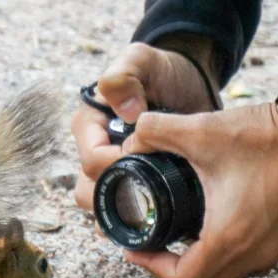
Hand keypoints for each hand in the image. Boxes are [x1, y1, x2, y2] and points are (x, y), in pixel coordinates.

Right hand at [72, 41, 219, 210]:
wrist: (189, 85)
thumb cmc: (162, 70)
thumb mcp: (142, 60)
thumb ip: (124, 76)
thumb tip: (126, 112)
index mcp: (88, 125)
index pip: (91, 160)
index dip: (116, 163)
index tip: (147, 154)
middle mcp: (93, 151)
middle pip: (87, 191)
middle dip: (116, 194)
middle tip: (152, 186)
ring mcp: (111, 169)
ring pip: (101, 207)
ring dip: (123, 212)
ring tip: (156, 205)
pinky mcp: (131, 182)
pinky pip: (123, 210)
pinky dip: (138, 216)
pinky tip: (163, 212)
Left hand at [120, 102, 277, 277]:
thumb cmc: (267, 135)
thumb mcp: (200, 130)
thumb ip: (154, 132)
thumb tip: (130, 142)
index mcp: (230, 238)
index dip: (151, 268)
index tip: (134, 248)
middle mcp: (256, 254)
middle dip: (170, 271)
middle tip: (150, 247)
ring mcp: (276, 250)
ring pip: (227, 277)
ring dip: (198, 266)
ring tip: (175, 240)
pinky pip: (248, 264)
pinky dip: (223, 257)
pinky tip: (209, 231)